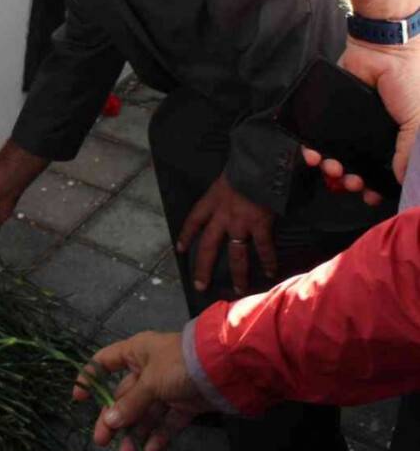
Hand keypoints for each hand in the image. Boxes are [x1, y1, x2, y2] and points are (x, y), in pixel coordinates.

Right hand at [73, 331, 209, 450]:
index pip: (105, 362)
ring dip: (135, 433)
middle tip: (102, 442)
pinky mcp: (185, 404)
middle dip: (113, 419)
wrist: (223, 369)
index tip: (78, 399)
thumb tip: (110, 421)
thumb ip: (131, 403)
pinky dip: (159, 436)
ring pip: (145, 413)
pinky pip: (167, 422)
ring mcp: (167, 388)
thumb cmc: (179, 364)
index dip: (90, 378)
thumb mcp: (151, 381)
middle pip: (124, 395)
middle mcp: (149, 369)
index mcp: (136, 352)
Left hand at [176, 170, 275, 294]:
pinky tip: (271, 272)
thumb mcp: (228, 174)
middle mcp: (222, 215)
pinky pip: (263, 248)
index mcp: (212, 199)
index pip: (194, 219)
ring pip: (236, 254)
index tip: (179, 249)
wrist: (260, 162)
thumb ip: (228, 188)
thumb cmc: (244, 163)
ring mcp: (240, 222)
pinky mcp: (259, 225)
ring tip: (239, 289)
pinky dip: (268, 261)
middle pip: (208, 246)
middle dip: (203, 267)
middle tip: (200, 285)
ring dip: (238, 273)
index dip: (186, 234)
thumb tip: (233, 192)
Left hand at [301, 39, 419, 200]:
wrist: (384, 49)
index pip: (385, 170)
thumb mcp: (417, 121)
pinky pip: (318, 134)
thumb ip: (409, 151)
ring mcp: (352, 123)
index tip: (369, 197)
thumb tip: (403, 180)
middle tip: (349, 183)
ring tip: (332, 169)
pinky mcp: (331, 111)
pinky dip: (313, 148)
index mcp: (397, 138)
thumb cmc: (410, 82)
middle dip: (352, 180)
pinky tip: (312, 154)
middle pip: (359, 166)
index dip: (377, 186)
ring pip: (337, 154)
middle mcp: (374, 133)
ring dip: (332, 168)